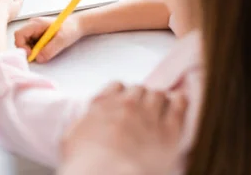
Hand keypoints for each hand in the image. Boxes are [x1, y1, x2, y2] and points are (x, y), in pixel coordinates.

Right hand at [14, 16, 82, 62]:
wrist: (77, 25)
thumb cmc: (71, 28)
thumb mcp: (62, 40)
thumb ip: (50, 50)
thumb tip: (38, 58)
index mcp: (36, 23)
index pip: (19, 34)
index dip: (22, 46)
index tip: (31, 54)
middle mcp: (32, 25)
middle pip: (20, 39)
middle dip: (27, 50)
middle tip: (38, 55)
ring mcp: (34, 30)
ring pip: (25, 43)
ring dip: (32, 50)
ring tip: (44, 51)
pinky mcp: (37, 35)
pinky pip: (31, 44)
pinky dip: (36, 50)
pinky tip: (45, 49)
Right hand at [60, 83, 187, 174]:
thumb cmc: (86, 163)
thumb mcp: (71, 138)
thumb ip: (83, 122)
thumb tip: (88, 120)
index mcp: (102, 105)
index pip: (116, 87)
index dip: (122, 94)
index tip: (124, 101)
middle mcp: (126, 105)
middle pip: (139, 89)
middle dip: (141, 98)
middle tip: (143, 110)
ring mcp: (148, 116)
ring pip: (158, 95)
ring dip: (159, 101)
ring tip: (161, 108)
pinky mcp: (169, 132)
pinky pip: (179, 106)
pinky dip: (179, 102)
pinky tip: (180, 101)